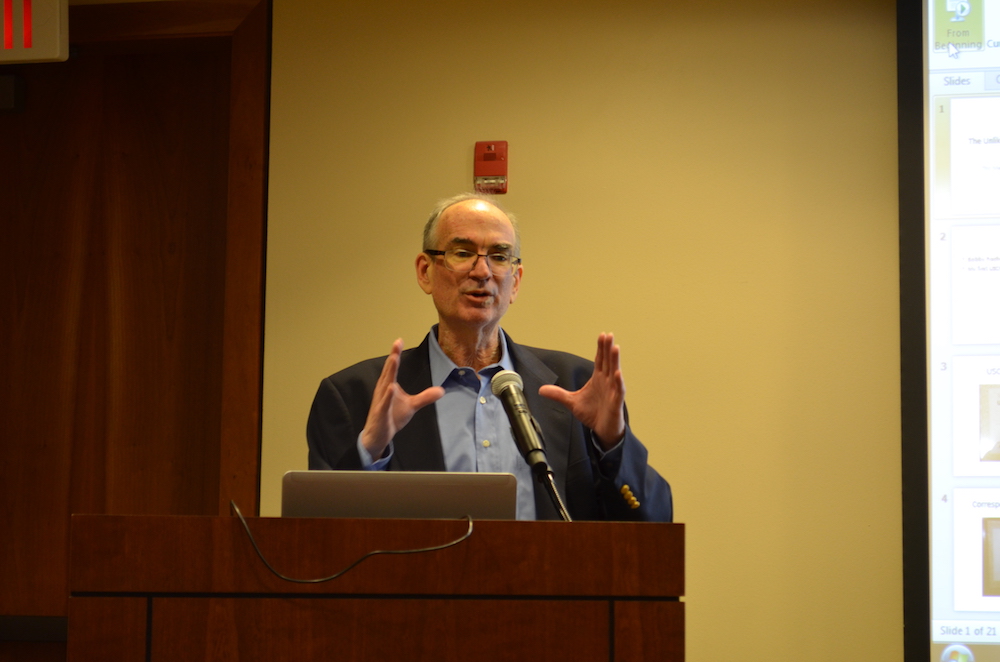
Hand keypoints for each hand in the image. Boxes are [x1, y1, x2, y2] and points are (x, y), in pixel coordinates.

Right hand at [360, 339, 443, 459]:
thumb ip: (425, 397)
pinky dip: (387, 396)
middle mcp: (382, 390)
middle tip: (397, 342)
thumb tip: (442, 390)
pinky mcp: (380, 413)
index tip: (399, 340)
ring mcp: (380, 401)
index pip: (393, 368)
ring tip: (394, 358)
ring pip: (385, 384)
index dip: (396, 353)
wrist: (377, 436)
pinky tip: (391, 387)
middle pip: (388, 371)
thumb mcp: (412, 406)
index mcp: (388, 385)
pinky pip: (384, 404)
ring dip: (389, 371)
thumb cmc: (392, 417)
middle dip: (393, 356)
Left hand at [539, 333, 625, 450]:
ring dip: (615, 360)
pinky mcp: (616, 402)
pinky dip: (618, 382)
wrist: (602, 430)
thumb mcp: (571, 402)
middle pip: (608, 362)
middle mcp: (607, 382)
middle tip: (608, 335)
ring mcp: (613, 391)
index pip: (600, 360)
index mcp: (598, 379)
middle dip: (608, 348)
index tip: (602, 335)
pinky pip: (618, 390)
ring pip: (615, 373)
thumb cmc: (592, 414)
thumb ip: (558, 394)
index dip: (601, 348)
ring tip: (615, 348)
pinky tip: (618, 373)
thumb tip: (541, 390)